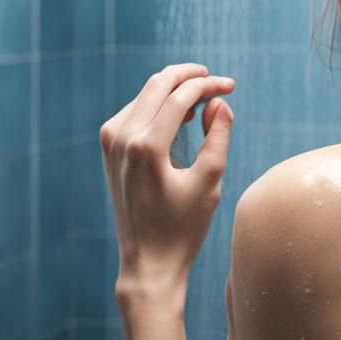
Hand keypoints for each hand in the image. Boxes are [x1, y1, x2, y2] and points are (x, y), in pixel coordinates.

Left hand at [99, 63, 236, 301]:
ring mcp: (111, 143)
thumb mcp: (210, 180)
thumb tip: (218, 102)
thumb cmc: (183, 227)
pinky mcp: (109, 149)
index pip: (180, 96)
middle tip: (216, 80)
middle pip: (158, 84)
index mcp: (146, 147)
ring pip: (145, 94)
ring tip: (203, 97)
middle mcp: (122, 138)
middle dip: (189, 76)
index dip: (209, 85)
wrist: (147, 263)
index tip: (231, 86)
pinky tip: (179, 113)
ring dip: (174, 89)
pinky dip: (158, 103)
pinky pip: (135, 110)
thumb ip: (217, 135)